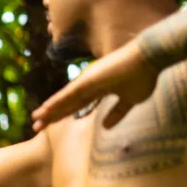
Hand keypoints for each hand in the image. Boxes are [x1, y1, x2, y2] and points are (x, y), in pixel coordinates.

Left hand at [31, 39, 159, 131]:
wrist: (150, 58)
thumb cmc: (143, 76)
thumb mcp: (130, 101)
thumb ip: (117, 113)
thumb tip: (105, 128)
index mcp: (98, 89)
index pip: (76, 105)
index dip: (63, 115)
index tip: (50, 126)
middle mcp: (89, 84)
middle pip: (66, 103)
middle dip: (51, 116)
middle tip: (35, 127)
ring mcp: (87, 81)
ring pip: (64, 99)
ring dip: (49, 110)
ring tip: (35, 120)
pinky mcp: (89, 79)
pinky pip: (69, 93)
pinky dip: (57, 102)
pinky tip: (45, 109)